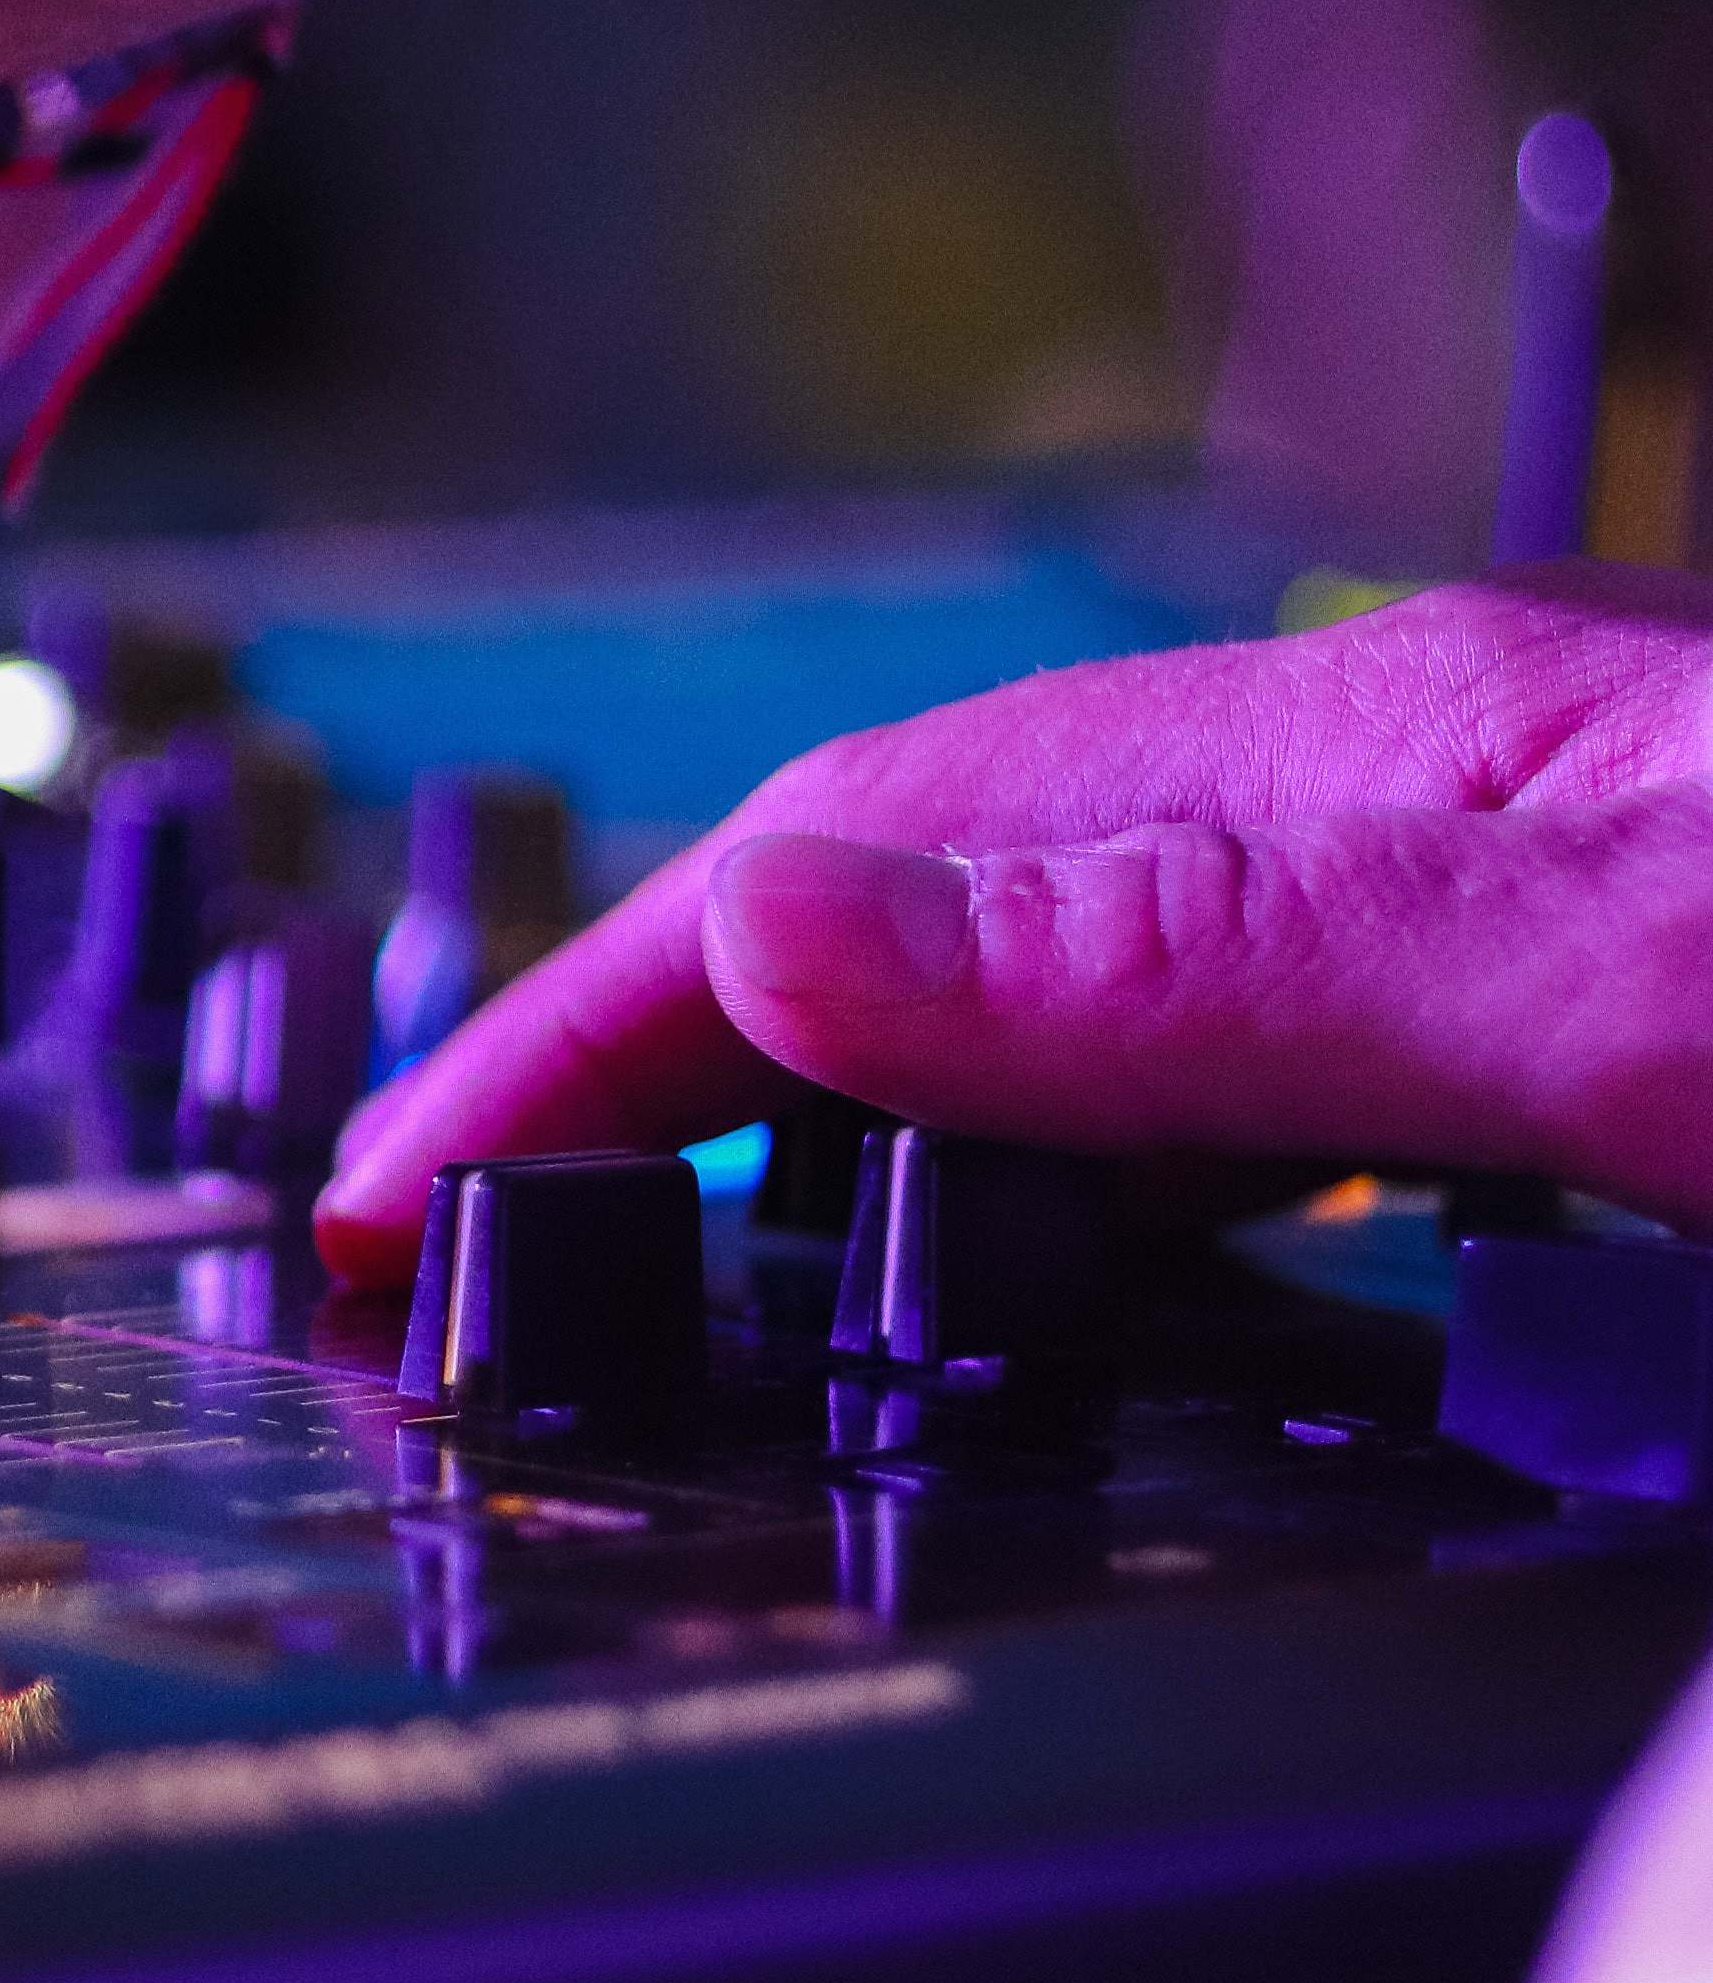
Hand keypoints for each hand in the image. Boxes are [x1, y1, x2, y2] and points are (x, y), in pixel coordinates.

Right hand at [311, 568, 1712, 1281]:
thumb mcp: (1654, 995)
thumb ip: (1230, 960)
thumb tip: (767, 931)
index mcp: (1408, 732)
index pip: (863, 843)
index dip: (594, 1017)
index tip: (395, 1192)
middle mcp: (1444, 774)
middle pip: (938, 875)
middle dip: (661, 1040)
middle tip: (464, 1238)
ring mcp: (1546, 866)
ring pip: (1088, 960)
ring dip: (855, 1086)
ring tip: (701, 1250)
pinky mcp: (1638, 1001)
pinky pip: (1258, 1053)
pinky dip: (1080, 1151)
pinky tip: (1101, 1236)